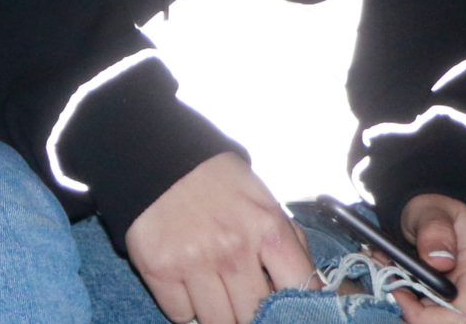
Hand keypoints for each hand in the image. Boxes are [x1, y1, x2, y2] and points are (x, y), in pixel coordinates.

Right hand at [125, 152, 319, 323]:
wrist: (155, 157)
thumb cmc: (214, 180)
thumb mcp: (262, 198)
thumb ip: (288, 239)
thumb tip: (309, 284)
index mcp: (266, 228)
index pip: (301, 289)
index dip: (297, 305)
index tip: (286, 308)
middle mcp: (232, 249)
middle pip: (255, 316)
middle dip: (251, 311)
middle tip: (242, 296)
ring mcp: (194, 262)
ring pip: (219, 322)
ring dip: (218, 312)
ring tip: (213, 289)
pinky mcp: (159, 269)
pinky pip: (181, 315)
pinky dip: (185, 307)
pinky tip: (186, 283)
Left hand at [397, 194, 465, 321]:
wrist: (447, 216)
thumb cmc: (439, 212)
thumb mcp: (431, 210)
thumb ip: (434, 231)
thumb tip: (439, 262)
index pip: (463, 318)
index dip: (424, 316)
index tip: (398, 291)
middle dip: (413, 308)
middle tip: (391, 276)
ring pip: (440, 322)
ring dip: (412, 305)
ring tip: (397, 272)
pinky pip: (438, 318)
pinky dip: (416, 305)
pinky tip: (406, 282)